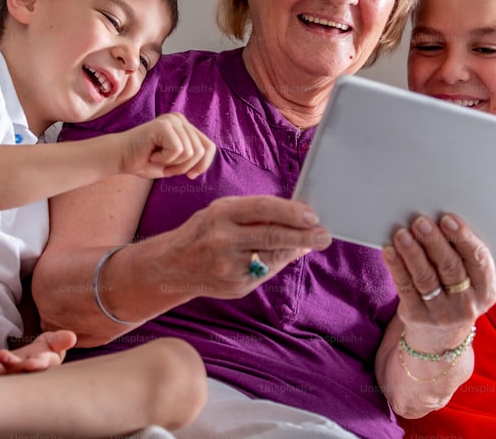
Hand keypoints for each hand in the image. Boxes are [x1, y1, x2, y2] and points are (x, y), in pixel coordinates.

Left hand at [0, 330, 76, 374]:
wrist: (35, 358)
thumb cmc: (48, 350)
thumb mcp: (56, 342)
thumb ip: (62, 340)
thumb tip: (71, 337)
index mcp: (41, 365)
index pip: (40, 366)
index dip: (36, 365)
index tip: (32, 364)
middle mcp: (24, 373)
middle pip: (17, 371)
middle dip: (9, 365)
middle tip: (3, 356)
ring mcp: (8, 374)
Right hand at [116, 113, 215, 179]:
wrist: (120, 158)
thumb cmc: (145, 161)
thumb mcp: (175, 163)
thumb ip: (191, 159)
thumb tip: (205, 162)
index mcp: (185, 126)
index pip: (209, 147)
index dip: (203, 165)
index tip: (190, 176)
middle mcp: (180, 119)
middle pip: (200, 152)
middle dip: (183, 168)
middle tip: (165, 168)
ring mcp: (172, 120)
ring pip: (190, 152)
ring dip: (173, 165)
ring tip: (157, 160)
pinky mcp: (163, 125)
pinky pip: (177, 150)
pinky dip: (164, 159)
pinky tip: (151, 154)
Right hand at [166, 195, 332, 298]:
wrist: (171, 266)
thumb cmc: (204, 231)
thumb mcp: (223, 212)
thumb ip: (257, 214)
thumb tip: (296, 219)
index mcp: (220, 214)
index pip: (262, 209)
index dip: (290, 212)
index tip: (313, 215)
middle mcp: (223, 241)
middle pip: (272, 236)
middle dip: (304, 236)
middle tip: (324, 236)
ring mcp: (230, 267)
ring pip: (274, 257)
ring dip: (295, 249)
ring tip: (309, 242)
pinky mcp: (236, 287)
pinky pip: (267, 272)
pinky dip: (279, 262)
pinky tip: (286, 255)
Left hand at [382, 214, 495, 351]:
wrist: (440, 340)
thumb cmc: (455, 297)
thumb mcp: (470, 284)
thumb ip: (462, 257)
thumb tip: (438, 222)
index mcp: (486, 291)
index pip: (478, 260)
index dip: (463, 238)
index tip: (448, 219)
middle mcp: (467, 305)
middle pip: (450, 267)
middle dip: (434, 241)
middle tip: (421, 221)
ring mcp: (441, 314)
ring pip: (426, 277)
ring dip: (412, 252)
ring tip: (402, 234)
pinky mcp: (417, 317)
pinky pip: (405, 288)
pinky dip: (397, 267)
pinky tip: (390, 252)